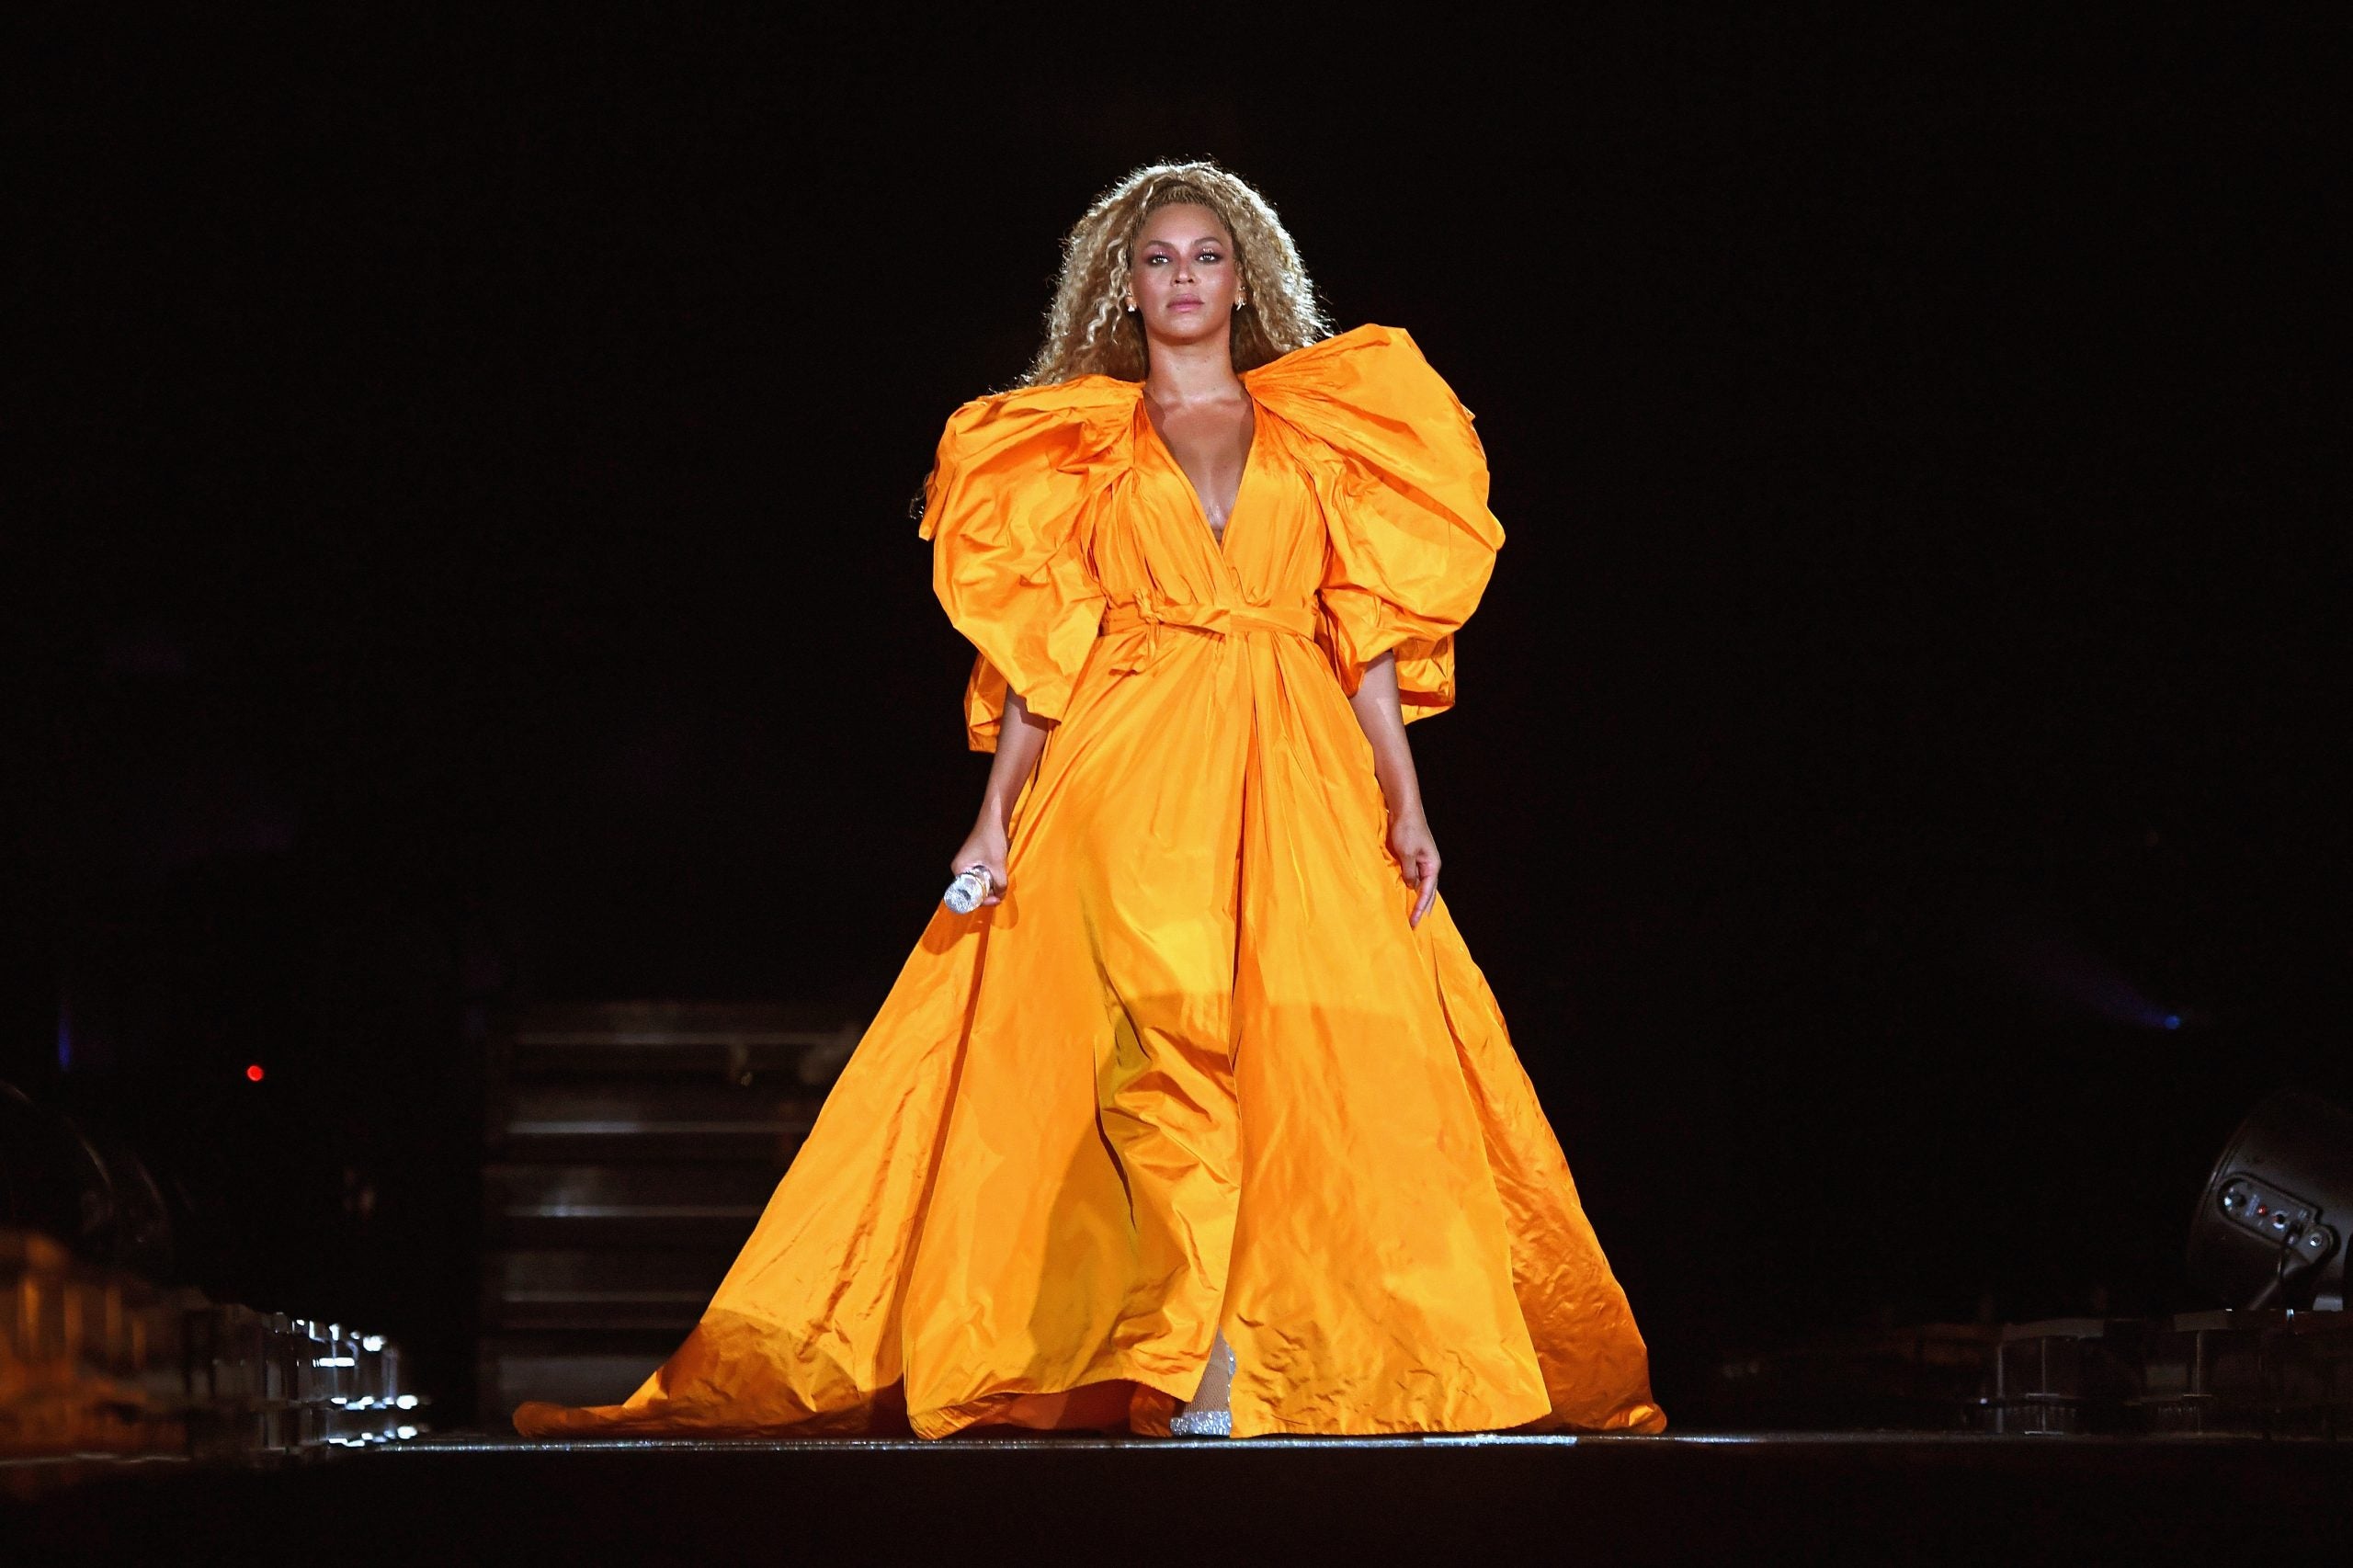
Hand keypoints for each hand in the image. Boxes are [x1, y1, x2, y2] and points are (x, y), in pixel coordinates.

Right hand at [949, 813, 1009, 906]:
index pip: (967, 894)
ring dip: (990, 885)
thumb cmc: (992, 839)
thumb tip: (1001, 896)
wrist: (994, 818)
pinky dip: (990, 877)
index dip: (982, 900)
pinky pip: (980, 874)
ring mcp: (966, 863)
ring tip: (1001, 885)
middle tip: (1000, 894)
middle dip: (987, 893)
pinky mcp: (974, 859)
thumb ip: (1000, 884)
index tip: (995, 900)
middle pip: (972, 889)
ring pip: (978, 882)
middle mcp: (959, 868)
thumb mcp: (998, 865)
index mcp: (958, 870)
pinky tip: (999, 876)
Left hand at [1389, 809, 1440, 927]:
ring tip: (1411, 915)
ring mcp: (1420, 862)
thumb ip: (1409, 872)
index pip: (1427, 893)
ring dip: (1415, 899)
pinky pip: (1411, 877)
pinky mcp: (1410, 857)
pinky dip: (1408, 887)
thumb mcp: (1407, 853)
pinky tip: (1404, 895)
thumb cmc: (1407, 829)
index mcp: (1432, 866)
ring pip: (1419, 885)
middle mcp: (1428, 866)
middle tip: (1415, 925)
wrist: (1403, 809)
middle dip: (1422, 909)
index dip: (1421, 908)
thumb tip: (1411, 886)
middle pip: (1427, 892)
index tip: (1415, 922)